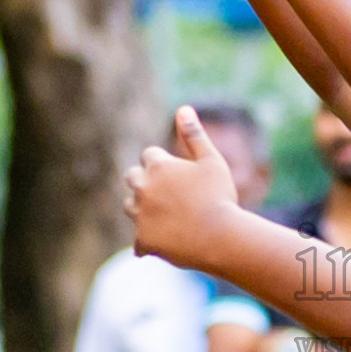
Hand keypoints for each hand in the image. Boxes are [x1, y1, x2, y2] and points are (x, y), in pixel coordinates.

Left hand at [125, 105, 239, 268]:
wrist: (220, 237)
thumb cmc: (219, 197)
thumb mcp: (211, 162)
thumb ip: (194, 136)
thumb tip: (183, 109)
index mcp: (158, 167)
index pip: (149, 156)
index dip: (164, 165)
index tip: (180, 176)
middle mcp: (143, 188)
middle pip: (132, 177)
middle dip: (145, 182)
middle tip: (169, 194)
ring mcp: (140, 215)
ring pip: (130, 206)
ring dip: (142, 208)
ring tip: (168, 216)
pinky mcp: (142, 240)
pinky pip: (139, 241)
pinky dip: (149, 240)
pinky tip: (167, 242)